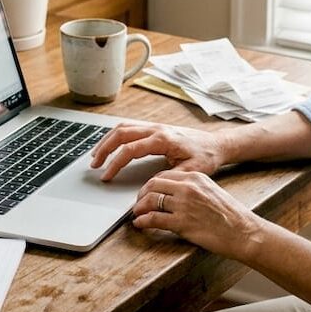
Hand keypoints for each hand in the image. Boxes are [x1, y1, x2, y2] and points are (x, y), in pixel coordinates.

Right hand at [91, 123, 227, 181]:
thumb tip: (149, 184)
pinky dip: (116, 136)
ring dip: (107, 140)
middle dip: (104, 149)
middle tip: (94, 164)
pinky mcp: (156, 129)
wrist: (217, 144)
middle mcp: (157, 129)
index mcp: (163, 140)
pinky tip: (110, 145)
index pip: (130, 150)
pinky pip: (130, 127)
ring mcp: (155, 127)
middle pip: (121, 134)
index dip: (115, 164)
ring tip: (96, 155)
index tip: (107, 176)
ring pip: (123, 127)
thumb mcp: (191, 172)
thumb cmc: (206, 157)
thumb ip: (170, 178)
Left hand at [131, 170, 263, 259]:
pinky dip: (143, 221)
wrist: (244, 232)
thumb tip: (174, 195)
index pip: (164, 176)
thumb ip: (194, 189)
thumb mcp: (212, 191)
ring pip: (150, 200)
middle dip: (141, 195)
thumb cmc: (232, 216)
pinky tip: (141, 224)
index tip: (147, 192)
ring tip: (137, 215)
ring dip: (139, 208)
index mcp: (196, 177)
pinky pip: (153, 219)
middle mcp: (188, 188)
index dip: (150, 185)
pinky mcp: (182, 223)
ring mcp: (184, 205)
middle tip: (138, 204)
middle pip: (153, 185)